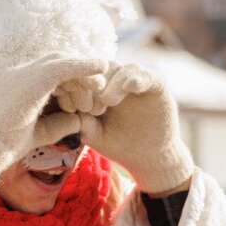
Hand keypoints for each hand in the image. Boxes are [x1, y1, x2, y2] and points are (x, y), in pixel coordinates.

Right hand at [0, 53, 100, 197]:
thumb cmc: (3, 148)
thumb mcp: (38, 134)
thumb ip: (57, 125)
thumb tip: (79, 121)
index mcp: (17, 85)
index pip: (49, 73)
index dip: (70, 83)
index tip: (85, 102)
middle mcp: (19, 74)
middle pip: (57, 63)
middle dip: (80, 75)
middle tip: (99, 91)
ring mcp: (23, 74)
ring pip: (62, 62)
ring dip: (84, 74)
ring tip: (101, 88)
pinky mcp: (32, 79)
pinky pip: (64, 66)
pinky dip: (84, 65)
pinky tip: (102, 67)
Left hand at [78, 63, 193, 194]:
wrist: (148, 156)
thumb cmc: (118, 144)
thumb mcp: (95, 134)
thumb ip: (82, 121)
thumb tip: (68, 110)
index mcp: (98, 87)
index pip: (84, 76)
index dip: (77, 86)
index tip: (73, 106)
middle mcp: (116, 78)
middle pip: (100, 69)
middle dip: (93, 85)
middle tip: (92, 108)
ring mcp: (137, 78)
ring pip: (121, 69)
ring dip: (113, 84)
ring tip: (108, 101)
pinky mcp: (157, 83)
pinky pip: (146, 75)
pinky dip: (138, 78)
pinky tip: (131, 86)